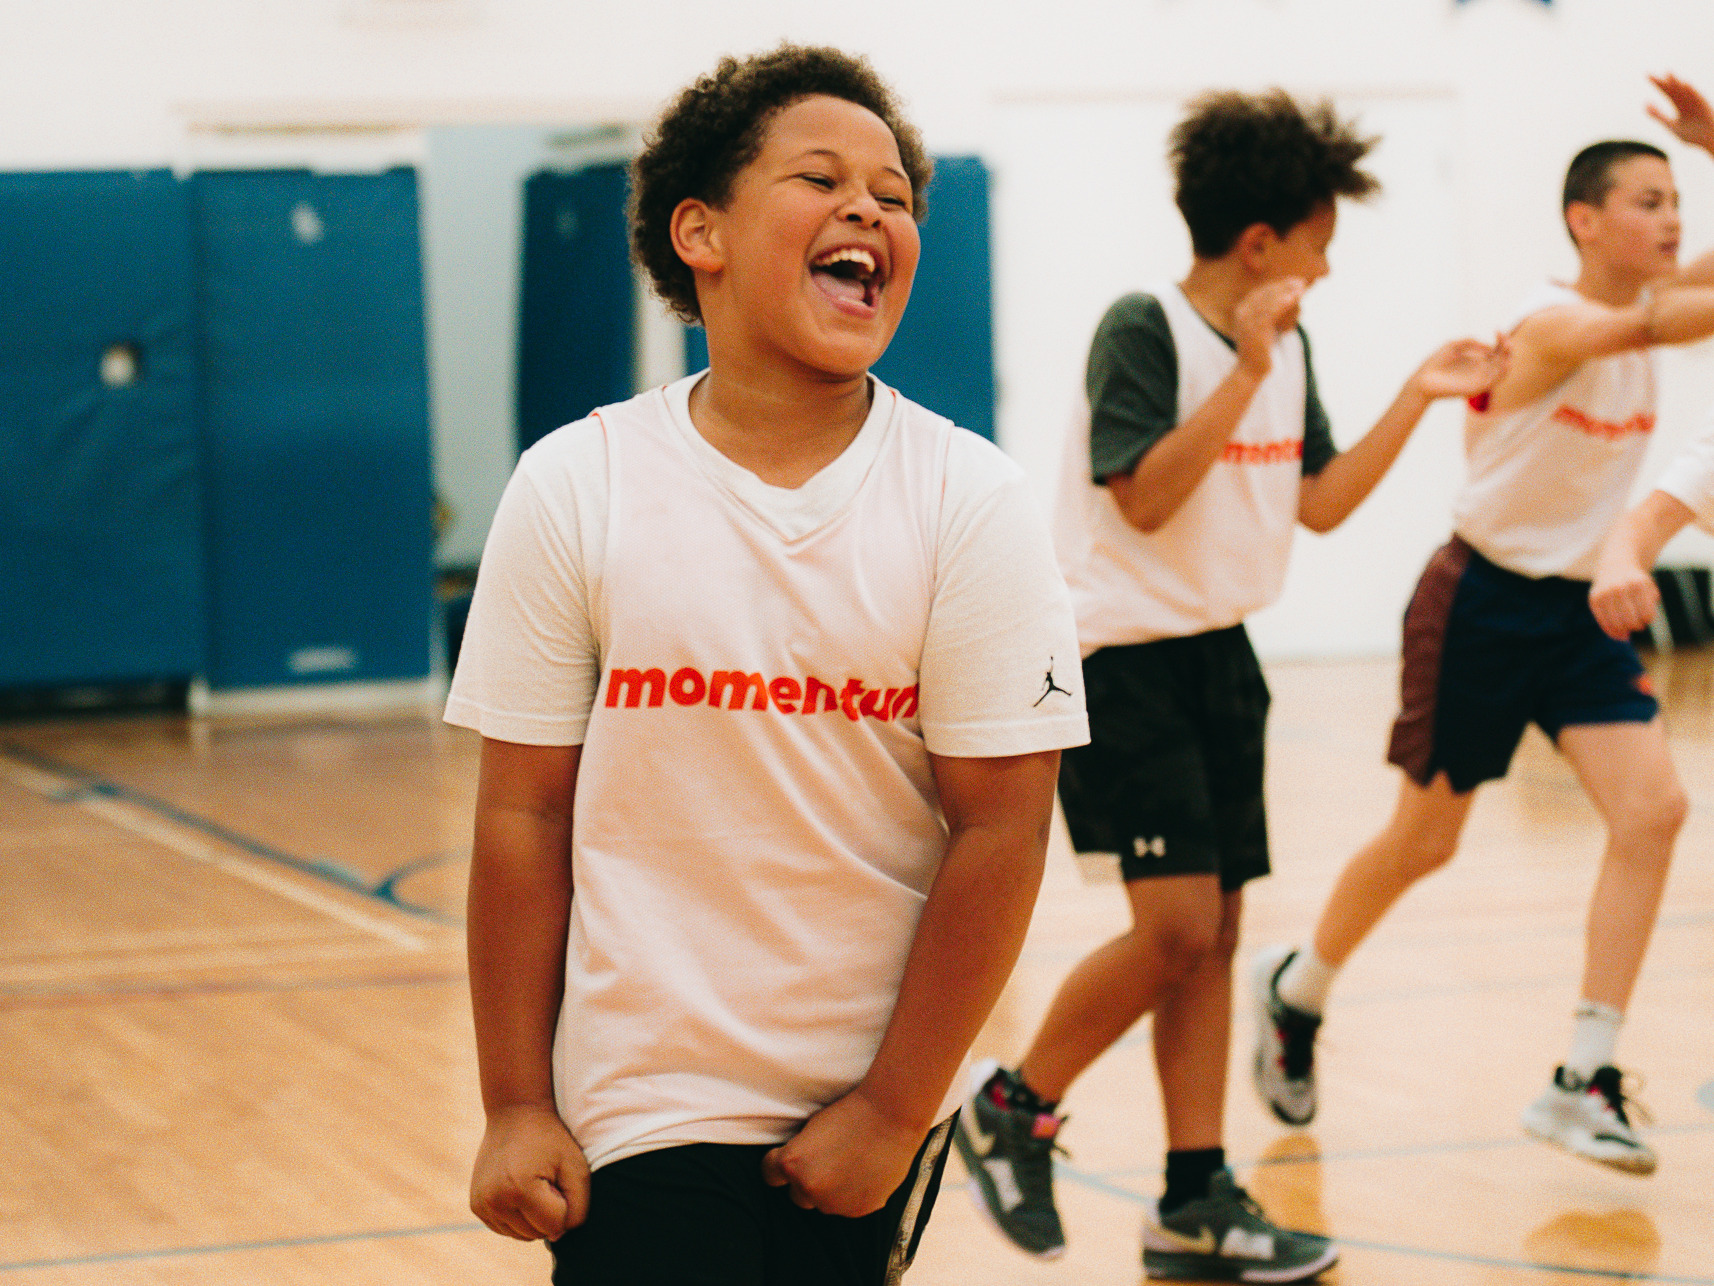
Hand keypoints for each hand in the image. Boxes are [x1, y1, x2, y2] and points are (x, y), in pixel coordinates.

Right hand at [470, 1102, 589, 1240]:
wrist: (515, 1112)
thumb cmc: (551, 1139)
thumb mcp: (576, 1167)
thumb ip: (578, 1208)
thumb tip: (558, 1236)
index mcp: (519, 1190)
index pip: (556, 1226)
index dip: (565, 1203)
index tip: (558, 1178)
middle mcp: (494, 1201)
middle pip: (537, 1234)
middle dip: (549, 1212)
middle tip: (546, 1178)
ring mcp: (481, 1205)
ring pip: (521, 1235)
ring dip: (533, 1217)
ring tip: (533, 1183)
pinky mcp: (476, 1206)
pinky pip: (506, 1229)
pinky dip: (518, 1217)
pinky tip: (521, 1190)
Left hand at [760, 1087, 925, 1217]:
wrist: (891, 1116)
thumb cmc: (851, 1112)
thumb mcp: (811, 1126)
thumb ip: (799, 1151)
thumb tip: (796, 1163)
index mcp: (792, 1164)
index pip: (769, 1175)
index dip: (777, 1165)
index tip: (788, 1160)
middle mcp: (809, 1188)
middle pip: (797, 1195)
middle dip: (807, 1181)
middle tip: (827, 1161)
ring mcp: (834, 1203)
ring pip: (823, 1204)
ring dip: (830, 1191)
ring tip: (850, 1165)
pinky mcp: (859, 1210)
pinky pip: (847, 1207)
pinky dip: (853, 1195)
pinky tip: (865, 1172)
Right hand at [1232, 277, 1307, 376]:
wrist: (1250, 371)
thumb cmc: (1259, 350)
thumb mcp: (1264, 328)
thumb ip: (1271, 315)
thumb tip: (1288, 300)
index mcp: (1242, 310)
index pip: (1261, 292)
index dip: (1279, 285)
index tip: (1294, 281)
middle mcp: (1242, 313)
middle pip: (1265, 293)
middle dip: (1284, 286)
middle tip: (1301, 282)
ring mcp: (1247, 321)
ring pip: (1268, 301)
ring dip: (1286, 292)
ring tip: (1301, 288)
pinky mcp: (1254, 329)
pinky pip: (1269, 313)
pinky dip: (1281, 304)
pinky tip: (1292, 299)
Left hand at [1406, 335, 1509, 400]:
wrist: (1423, 380)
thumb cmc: (1436, 363)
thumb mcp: (1454, 346)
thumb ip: (1471, 342)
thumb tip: (1489, 348)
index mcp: (1477, 360)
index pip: (1496, 350)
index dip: (1501, 340)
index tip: (1497, 330)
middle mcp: (1481, 370)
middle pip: (1503, 359)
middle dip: (1508, 348)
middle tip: (1504, 339)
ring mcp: (1480, 379)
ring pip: (1503, 370)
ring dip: (1508, 359)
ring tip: (1507, 346)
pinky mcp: (1477, 388)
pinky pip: (1495, 381)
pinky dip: (1502, 372)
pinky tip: (1504, 361)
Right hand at [1590, 561, 1659, 640]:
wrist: (1616, 565)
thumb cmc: (1636, 583)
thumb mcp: (1649, 590)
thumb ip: (1647, 611)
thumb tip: (1625, 637)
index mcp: (1638, 584)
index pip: (1646, 614)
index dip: (1646, 620)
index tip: (1645, 618)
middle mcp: (1619, 588)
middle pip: (1630, 621)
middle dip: (1635, 626)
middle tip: (1636, 624)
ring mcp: (1605, 593)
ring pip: (1616, 624)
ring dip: (1624, 631)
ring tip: (1627, 629)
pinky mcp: (1594, 599)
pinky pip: (1603, 622)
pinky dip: (1611, 631)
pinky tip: (1618, 632)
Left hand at [1648, 74, 1713, 151]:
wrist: (1711, 140)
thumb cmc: (1692, 133)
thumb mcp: (1672, 125)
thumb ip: (1658, 115)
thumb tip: (1644, 104)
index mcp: (1679, 104)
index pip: (1667, 91)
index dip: (1657, 83)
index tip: (1647, 74)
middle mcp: (1688, 101)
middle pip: (1673, 89)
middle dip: (1662, 82)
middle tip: (1649, 74)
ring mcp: (1696, 104)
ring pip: (1685, 92)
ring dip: (1677, 83)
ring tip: (1667, 74)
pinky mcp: (1704, 108)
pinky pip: (1698, 99)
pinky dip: (1692, 92)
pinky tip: (1685, 85)